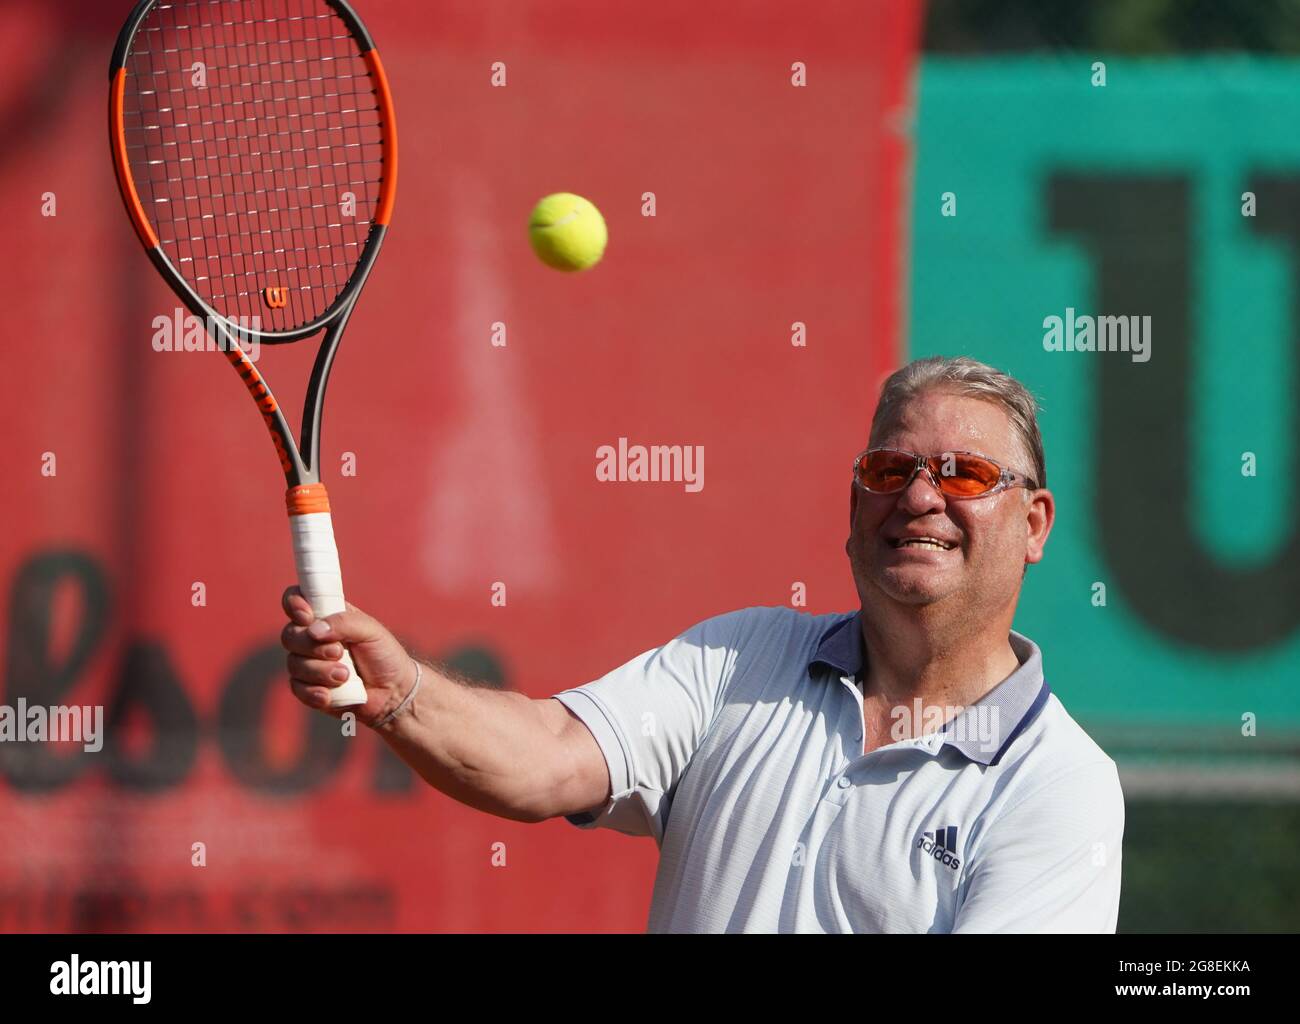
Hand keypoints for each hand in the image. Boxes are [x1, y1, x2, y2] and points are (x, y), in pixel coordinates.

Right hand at [280, 586, 415, 724]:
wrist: (393, 691)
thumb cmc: (384, 654)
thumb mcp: (371, 631)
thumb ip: (344, 623)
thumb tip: (313, 630)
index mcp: (326, 615)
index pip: (296, 600)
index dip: (294, 605)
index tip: (307, 616)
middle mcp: (312, 638)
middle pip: (289, 635)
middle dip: (312, 646)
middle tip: (339, 652)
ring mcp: (308, 663)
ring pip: (294, 664)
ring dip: (320, 671)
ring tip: (346, 676)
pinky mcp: (308, 688)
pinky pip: (297, 688)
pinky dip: (313, 692)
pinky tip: (329, 695)